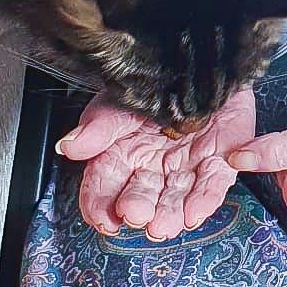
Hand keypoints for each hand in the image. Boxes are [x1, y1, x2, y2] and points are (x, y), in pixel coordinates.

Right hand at [58, 87, 256, 239]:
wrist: (201, 62)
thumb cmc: (157, 83)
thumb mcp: (120, 100)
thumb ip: (99, 125)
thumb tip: (67, 146)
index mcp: (124, 154)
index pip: (105, 186)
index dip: (101, 206)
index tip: (104, 220)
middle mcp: (154, 167)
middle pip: (142, 196)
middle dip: (139, 209)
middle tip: (137, 216)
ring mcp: (187, 166)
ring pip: (177, 197)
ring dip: (171, 213)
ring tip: (165, 224)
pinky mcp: (219, 162)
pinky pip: (213, 184)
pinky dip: (206, 199)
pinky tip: (196, 212)